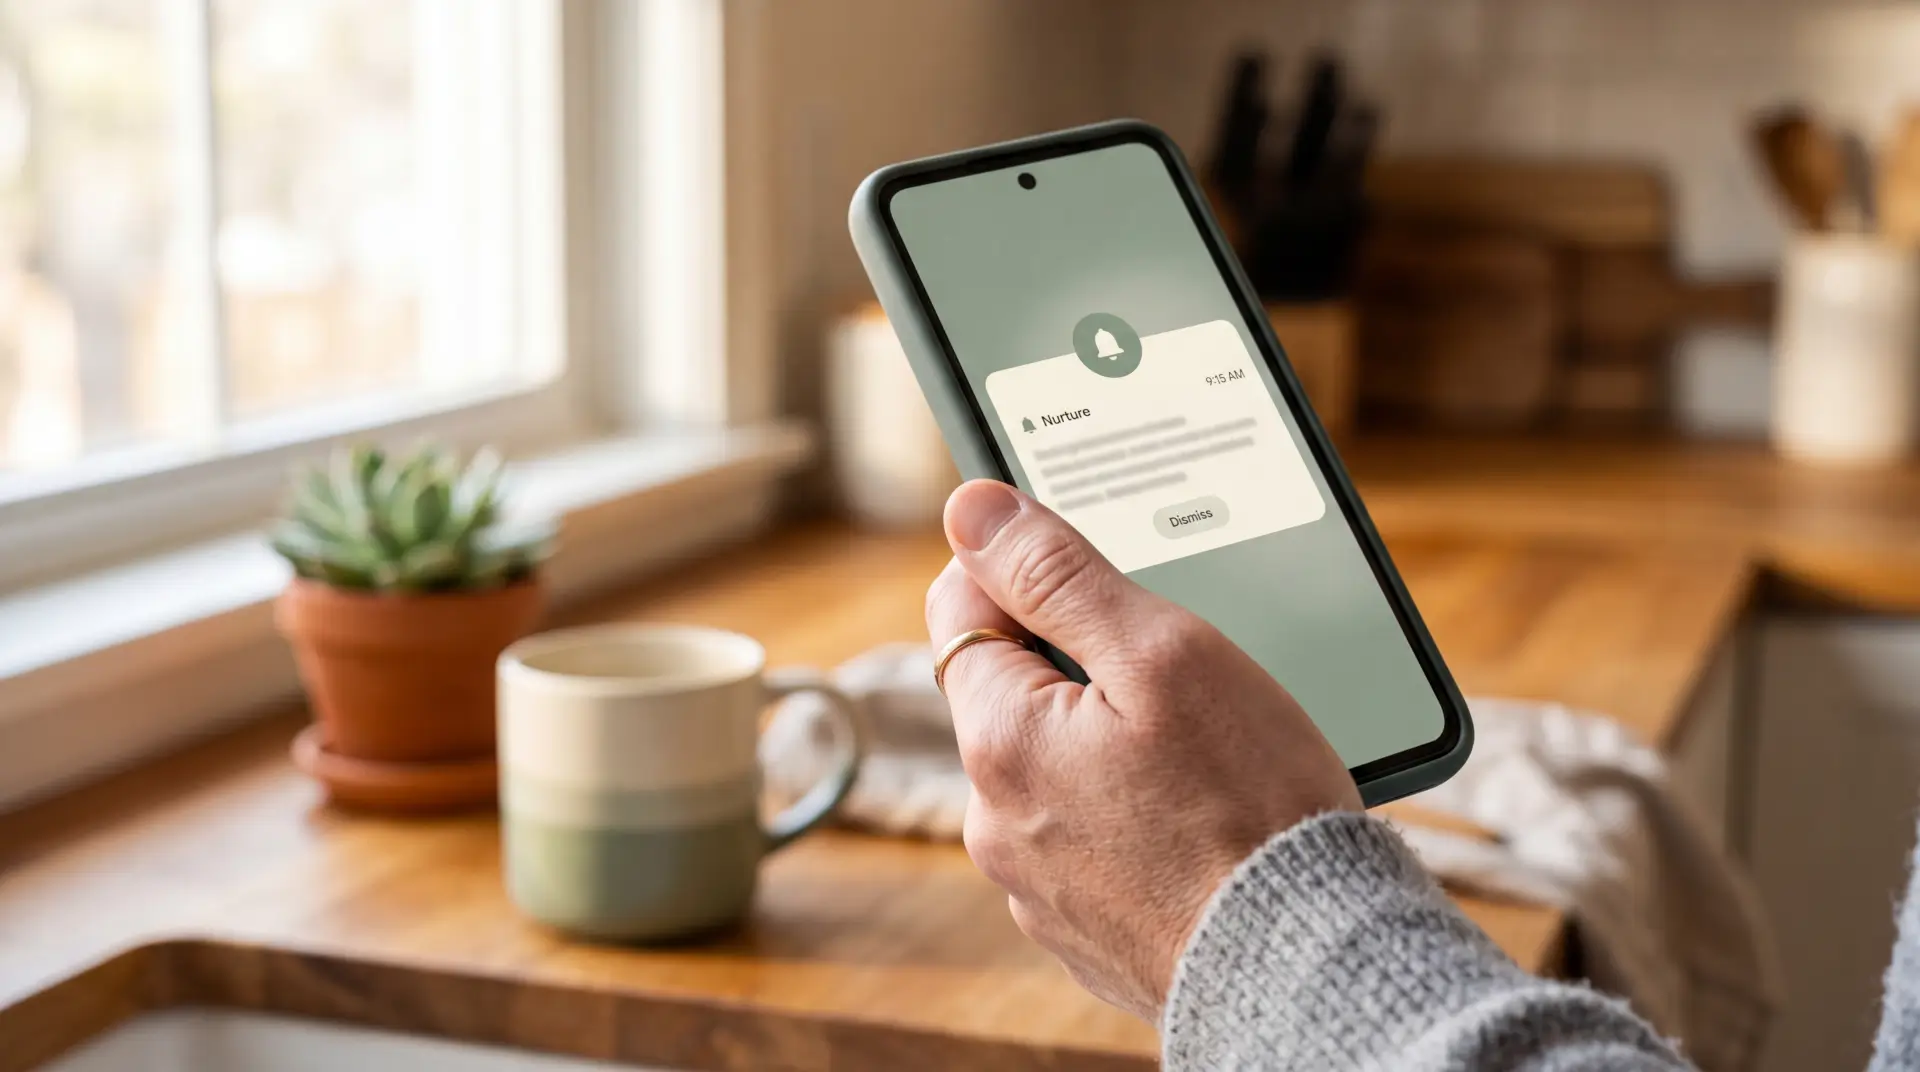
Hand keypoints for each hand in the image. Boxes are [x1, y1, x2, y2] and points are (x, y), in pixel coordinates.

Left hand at [927, 480, 1362, 1020]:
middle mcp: (997, 821)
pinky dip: (1133, 816)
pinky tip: (1202, 817)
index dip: (1021, 569)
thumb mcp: (1162, 653)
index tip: (1087, 566)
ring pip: (1057, 768)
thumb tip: (972, 509)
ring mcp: (1038, 885)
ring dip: (1109, 742)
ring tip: (1206, 754)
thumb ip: (1058, 575)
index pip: (962, 608)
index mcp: (1001, 741)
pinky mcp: (1085, 928)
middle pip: (1013, 692)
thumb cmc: (1249, 807)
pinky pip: (1092, 838)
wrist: (1306, 965)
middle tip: (1178, 670)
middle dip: (1080, 664)